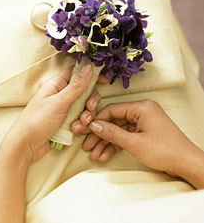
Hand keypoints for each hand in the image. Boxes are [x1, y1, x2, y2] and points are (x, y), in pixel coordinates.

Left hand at [3, 64, 93, 162]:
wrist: (26, 146)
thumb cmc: (37, 121)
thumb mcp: (58, 102)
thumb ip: (76, 86)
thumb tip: (88, 68)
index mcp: (57, 84)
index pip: (77, 72)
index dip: (90, 74)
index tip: (104, 79)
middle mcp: (61, 94)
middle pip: (84, 90)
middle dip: (90, 100)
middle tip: (89, 108)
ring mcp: (64, 107)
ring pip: (84, 105)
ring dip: (86, 114)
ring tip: (79, 124)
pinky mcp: (66, 119)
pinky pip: (80, 117)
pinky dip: (81, 123)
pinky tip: (75, 129)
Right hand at [87, 100, 203, 187]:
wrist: (186, 164)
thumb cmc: (165, 151)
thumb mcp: (134, 143)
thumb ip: (112, 133)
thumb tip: (94, 125)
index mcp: (141, 107)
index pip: (112, 109)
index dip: (97, 121)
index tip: (85, 131)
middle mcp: (142, 111)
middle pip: (114, 120)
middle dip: (100, 135)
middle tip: (87, 145)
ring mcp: (144, 121)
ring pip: (119, 129)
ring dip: (107, 142)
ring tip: (94, 154)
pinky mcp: (145, 131)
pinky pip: (126, 135)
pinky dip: (117, 145)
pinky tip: (105, 155)